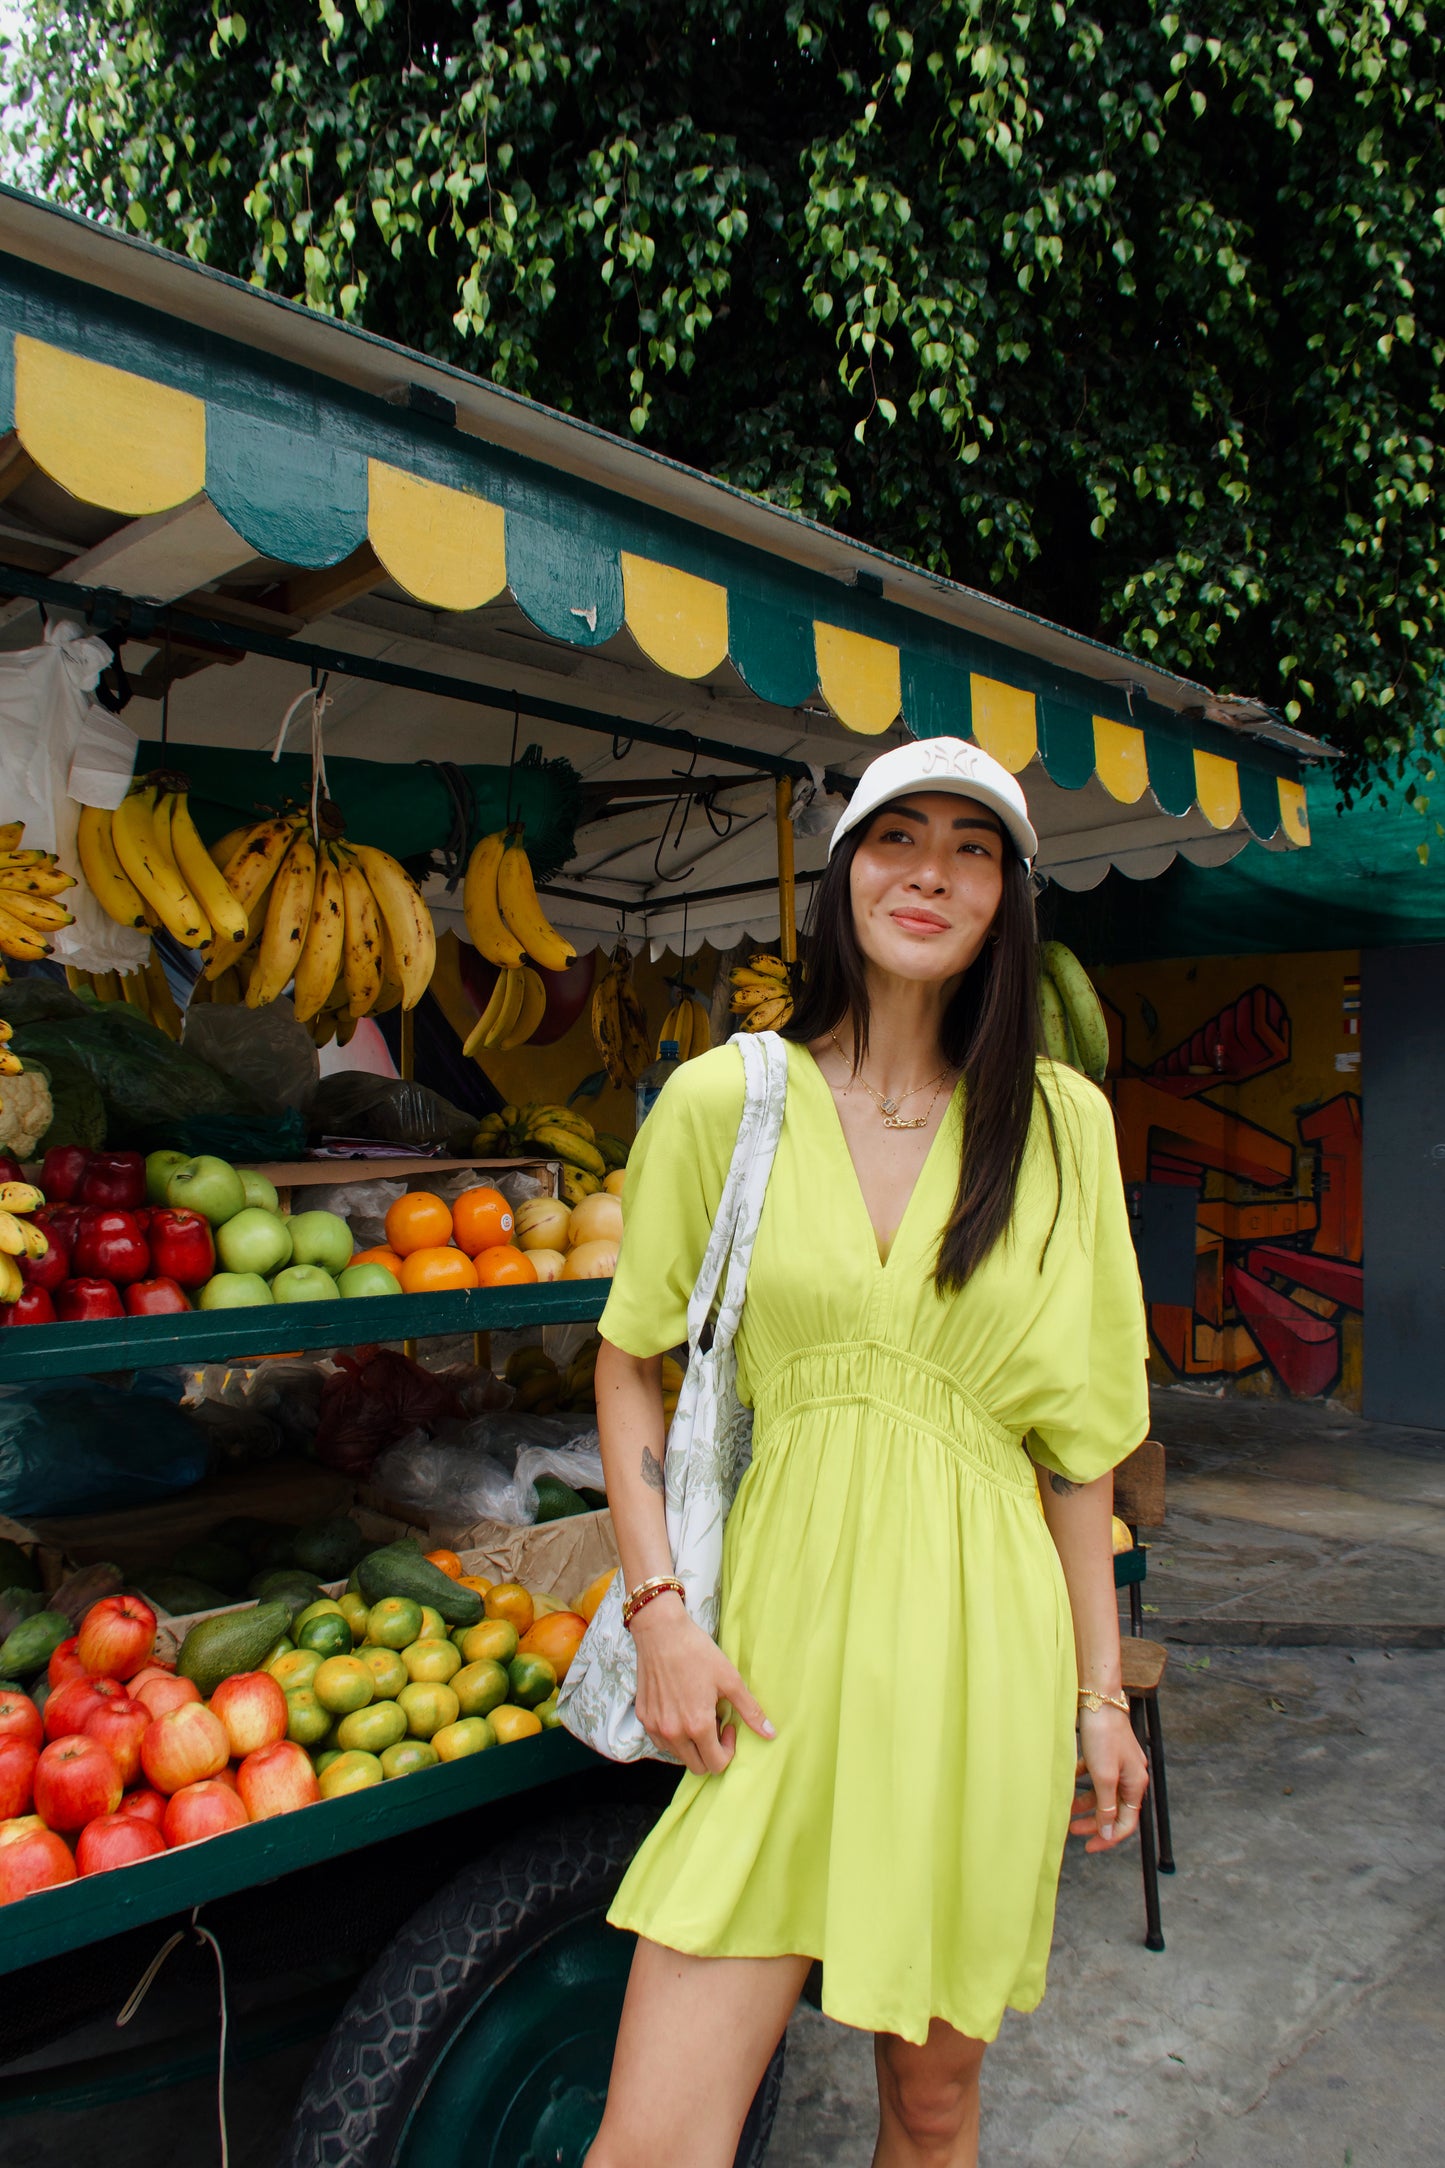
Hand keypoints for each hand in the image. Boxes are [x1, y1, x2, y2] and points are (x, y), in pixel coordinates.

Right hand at [630, 1594, 774, 1774]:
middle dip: (711, 1752)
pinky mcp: (643, 1717)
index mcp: (697, 1725)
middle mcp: (673, 1733)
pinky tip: (680, 1710)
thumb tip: (770, 1734)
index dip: (728, 1750)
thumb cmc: (697, 1652)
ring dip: (691, 1744)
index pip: (716, 1764)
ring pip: (678, 1755)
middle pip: (697, 1766)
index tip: (728, 1725)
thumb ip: (750, 1710)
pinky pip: (662, 1741)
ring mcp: (655, 1727)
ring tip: (697, 1714)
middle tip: (715, 1722)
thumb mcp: (730, 1679)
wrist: (661, 1632)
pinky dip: (674, 1735)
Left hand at [1069, 1706, 1148, 1851]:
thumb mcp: (1103, 1776)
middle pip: (1115, 1809)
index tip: (1089, 1847)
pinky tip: (1071, 1783)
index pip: (1126, 1822)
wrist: (1098, 1700)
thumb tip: (1108, 1832)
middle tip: (1074, 1831)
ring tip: (1068, 1810)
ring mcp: (1119, 1764)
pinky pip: (1096, 1776)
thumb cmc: (1103, 1735)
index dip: (1108, 1838)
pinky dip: (1084, 1784)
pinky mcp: (1107, 1753)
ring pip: (1104, 1793)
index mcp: (1136, 1784)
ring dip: (1087, 1804)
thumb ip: (1106, 1806)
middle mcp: (1131, 1776)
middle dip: (1095, 1823)